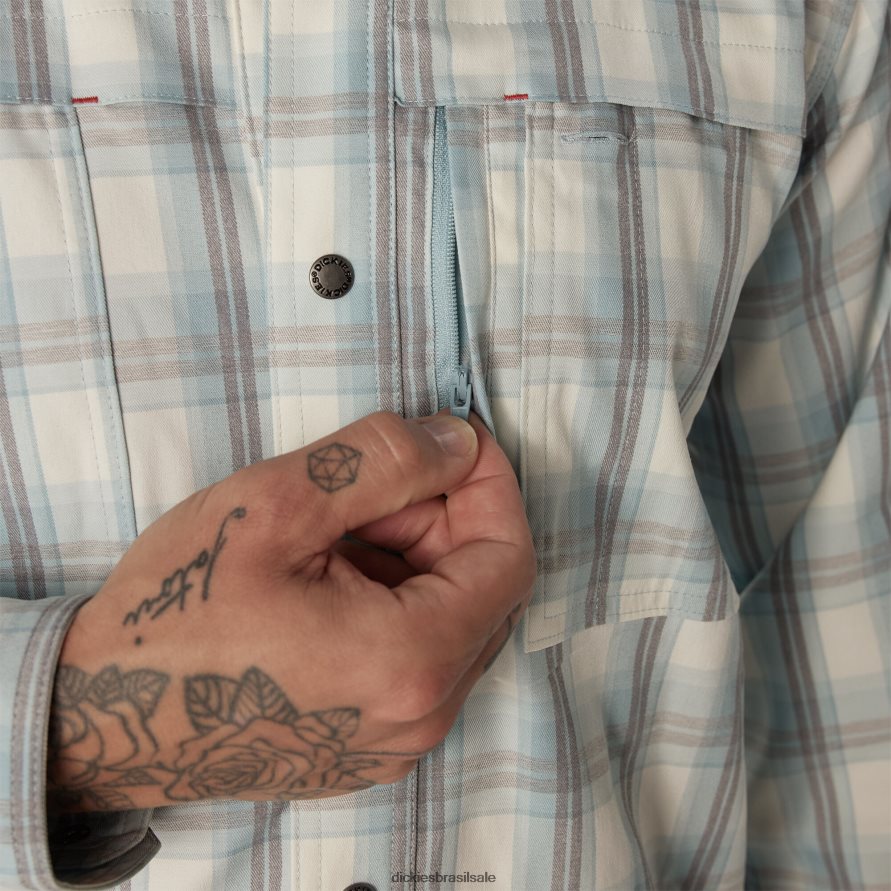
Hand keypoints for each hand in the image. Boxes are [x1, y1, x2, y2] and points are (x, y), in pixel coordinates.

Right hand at [48, 410, 535, 811]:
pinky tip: (329, 577)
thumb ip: (384, 461)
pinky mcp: (368, 743)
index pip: (508, 556)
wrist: (101, 716)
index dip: (490, 486)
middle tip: (371, 483)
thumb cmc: (174, 616)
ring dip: (412, 557)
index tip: (454, 442)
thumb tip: (457, 442)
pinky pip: (415, 656)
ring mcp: (395, 739)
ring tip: (334, 531)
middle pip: (481, 587)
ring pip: (449, 619)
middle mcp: (420, 715)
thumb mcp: (276, 507)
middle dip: (441, 517)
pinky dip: (393, 600)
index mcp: (411, 660)